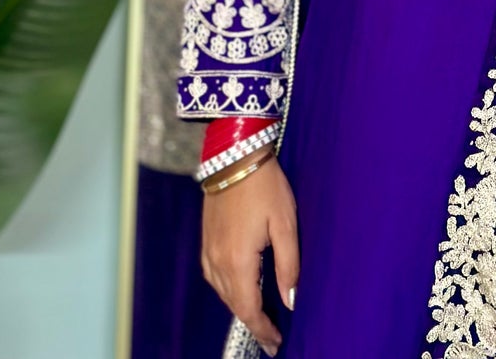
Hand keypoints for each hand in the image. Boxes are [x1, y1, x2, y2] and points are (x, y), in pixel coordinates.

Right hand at [201, 154, 298, 356]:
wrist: (235, 155)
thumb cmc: (265, 186)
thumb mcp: (285, 223)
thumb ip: (288, 265)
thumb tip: (290, 300)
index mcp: (238, 261)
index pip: (249, 309)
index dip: (262, 330)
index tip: (275, 343)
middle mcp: (218, 262)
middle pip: (235, 304)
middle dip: (254, 323)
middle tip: (272, 336)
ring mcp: (208, 252)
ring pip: (223, 293)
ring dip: (241, 306)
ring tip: (261, 316)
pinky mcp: (206, 242)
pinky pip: (215, 277)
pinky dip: (230, 289)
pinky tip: (243, 287)